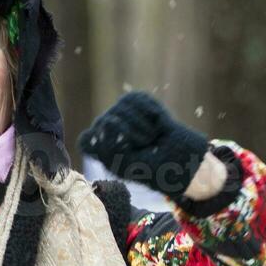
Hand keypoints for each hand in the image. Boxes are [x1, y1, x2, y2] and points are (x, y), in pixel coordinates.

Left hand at [78, 92, 211, 196]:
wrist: (178, 156)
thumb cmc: (149, 166)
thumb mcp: (124, 166)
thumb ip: (107, 149)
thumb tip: (107, 120)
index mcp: (97, 147)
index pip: (87, 141)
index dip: (105, 147)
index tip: (124, 154)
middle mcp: (104, 127)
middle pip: (104, 123)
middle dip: (129, 136)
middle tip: (145, 146)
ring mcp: (119, 112)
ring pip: (120, 108)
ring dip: (141, 125)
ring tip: (151, 136)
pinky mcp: (135, 100)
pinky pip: (136, 99)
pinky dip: (150, 111)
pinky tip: (157, 121)